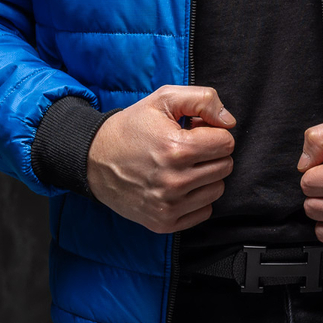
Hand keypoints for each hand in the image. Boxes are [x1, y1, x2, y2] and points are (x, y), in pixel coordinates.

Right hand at [86, 85, 235, 232]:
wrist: (94, 160)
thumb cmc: (131, 127)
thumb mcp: (163, 99)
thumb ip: (203, 100)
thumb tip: (228, 121)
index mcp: (176, 148)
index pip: (226, 143)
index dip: (213, 132)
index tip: (195, 131)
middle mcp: (174, 181)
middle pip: (225, 166)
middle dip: (212, 153)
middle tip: (188, 147)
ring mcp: (168, 205)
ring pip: (217, 189)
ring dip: (206, 175)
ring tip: (182, 165)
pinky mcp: (164, 222)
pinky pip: (204, 211)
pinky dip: (197, 198)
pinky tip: (179, 185)